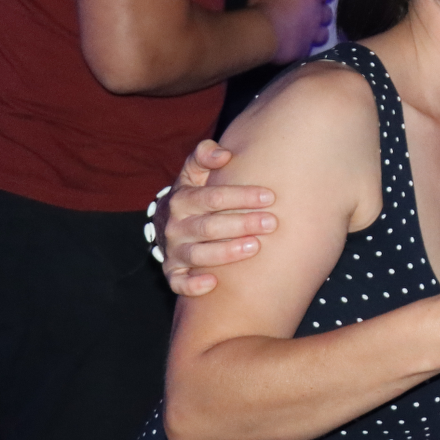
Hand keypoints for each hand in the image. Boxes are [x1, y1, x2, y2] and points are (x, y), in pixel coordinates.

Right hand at [158, 140, 277, 295]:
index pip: (212, 197)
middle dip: (241, 224)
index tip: (269, 197)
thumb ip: (205, 156)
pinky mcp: (172, 272)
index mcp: (182, 199)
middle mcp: (175, 226)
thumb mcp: (195, 172)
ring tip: (255, 247)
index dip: (241, 196)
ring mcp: (173, 251)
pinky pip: (178, 283)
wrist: (167, 222)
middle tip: (271, 223)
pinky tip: (213, 283)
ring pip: (197, 255)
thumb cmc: (194, 194)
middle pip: (208, 226)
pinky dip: (192, 286)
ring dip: (226, 252)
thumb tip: (223, 154)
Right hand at [248, 0, 333, 62]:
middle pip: (328, 13)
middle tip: (309, 12)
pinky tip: (293, 45)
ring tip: (306, 32)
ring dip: (317, 32)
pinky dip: (302, 47)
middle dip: (321, 13)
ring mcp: (312, 35)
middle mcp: (317, 14)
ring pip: (324, 34)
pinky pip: (307, 49)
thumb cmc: (263, 5)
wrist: (260, 35)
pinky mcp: (304, 51)